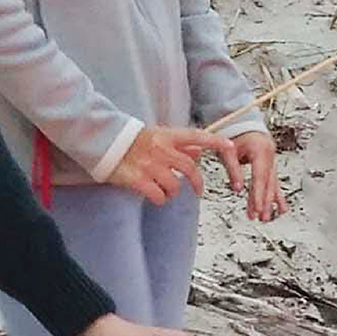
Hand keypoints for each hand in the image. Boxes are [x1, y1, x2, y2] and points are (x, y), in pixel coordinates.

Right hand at [109, 126, 245, 204]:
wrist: (105, 142)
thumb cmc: (133, 141)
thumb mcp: (157, 136)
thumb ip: (179, 144)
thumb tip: (199, 151)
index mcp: (166, 136)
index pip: (196, 136)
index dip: (215, 141)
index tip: (231, 146)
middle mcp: (161, 150)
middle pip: (189, 168)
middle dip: (197, 182)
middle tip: (198, 191)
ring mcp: (150, 165)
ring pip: (174, 185)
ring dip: (173, 192)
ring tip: (165, 190)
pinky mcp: (138, 179)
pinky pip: (158, 195)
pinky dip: (160, 199)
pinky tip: (155, 195)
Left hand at [230, 128, 286, 221]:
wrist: (242, 123)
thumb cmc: (234, 134)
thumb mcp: (229, 150)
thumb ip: (233, 169)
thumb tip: (237, 189)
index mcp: (261, 150)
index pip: (260, 177)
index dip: (258, 194)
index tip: (257, 209)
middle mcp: (270, 156)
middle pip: (268, 183)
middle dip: (264, 202)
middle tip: (261, 217)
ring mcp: (272, 161)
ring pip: (272, 184)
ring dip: (270, 202)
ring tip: (266, 218)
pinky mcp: (270, 165)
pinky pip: (274, 182)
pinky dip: (276, 196)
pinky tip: (281, 208)